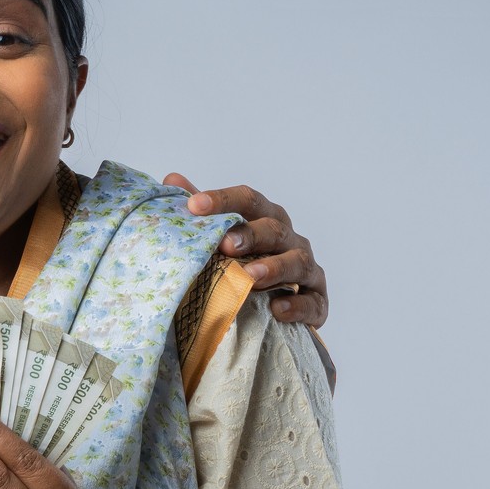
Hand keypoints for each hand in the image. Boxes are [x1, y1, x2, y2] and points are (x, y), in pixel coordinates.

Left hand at [163, 174, 327, 327]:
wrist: (270, 311)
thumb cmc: (244, 266)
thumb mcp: (221, 239)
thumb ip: (201, 214)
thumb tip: (172, 178)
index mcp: (267, 219)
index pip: (249, 201)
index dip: (224, 200)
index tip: (194, 206)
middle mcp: (290, 240)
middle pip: (274, 229)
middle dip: (251, 235)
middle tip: (225, 244)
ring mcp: (307, 271)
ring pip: (297, 261)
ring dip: (275, 268)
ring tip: (250, 277)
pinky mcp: (316, 302)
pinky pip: (312, 302)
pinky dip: (297, 305)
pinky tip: (278, 309)